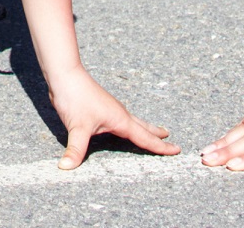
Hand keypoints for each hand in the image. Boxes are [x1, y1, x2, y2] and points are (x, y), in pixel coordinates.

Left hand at [44, 67, 177, 168]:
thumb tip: (66, 167)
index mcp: (120, 120)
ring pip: (134, 122)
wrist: (65, 74)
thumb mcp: (77, 127)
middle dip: (157, 135)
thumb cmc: (75, 97)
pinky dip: (130, 125)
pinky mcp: (102, 107)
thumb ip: (75, 149)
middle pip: (143, 127)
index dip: (161, 147)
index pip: (145, 138)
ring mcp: (111, 109)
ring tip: (155, 132)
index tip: (177, 150)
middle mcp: (119, 114)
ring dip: (145, 128)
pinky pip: (122, 119)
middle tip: (171, 140)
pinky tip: (122, 125)